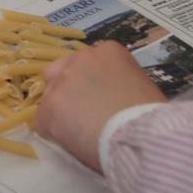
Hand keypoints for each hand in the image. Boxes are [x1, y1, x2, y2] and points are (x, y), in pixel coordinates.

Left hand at [35, 42, 165, 172]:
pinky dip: (53, 132)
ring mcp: (60, 84)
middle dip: (69, 88)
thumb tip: (109, 93)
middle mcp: (79, 60)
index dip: (91, 81)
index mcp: (107, 51)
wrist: (139, 136)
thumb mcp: (140, 84)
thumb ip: (118, 80)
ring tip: (78, 131)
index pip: (88, 61)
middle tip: (82, 111)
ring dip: (60, 111)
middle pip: (62, 70)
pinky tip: (71, 142)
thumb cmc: (149, 114)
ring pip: (50, 96)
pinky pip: (42, 121)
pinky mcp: (47, 109)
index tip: (100, 97)